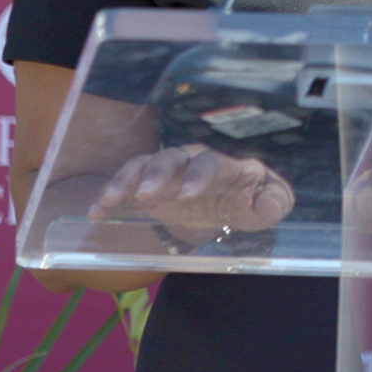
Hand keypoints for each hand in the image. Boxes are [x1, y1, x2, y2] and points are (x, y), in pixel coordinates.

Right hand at [87, 143, 294, 244]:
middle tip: (145, 193)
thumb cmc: (250, 199)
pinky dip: (110, 196)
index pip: (210, 164)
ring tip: (110, 200)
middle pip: (170, 159)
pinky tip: (96, 212)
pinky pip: (125, 186)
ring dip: (126, 181)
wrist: (228, 203)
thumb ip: (274, 203)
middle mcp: (191, 162)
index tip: (188, 194)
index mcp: (223, 165)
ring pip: (143, 167)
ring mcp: (167, 173)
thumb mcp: (268, 203)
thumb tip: (269, 207)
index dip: (198, 176)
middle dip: (156, 174)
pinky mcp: (147, 187)